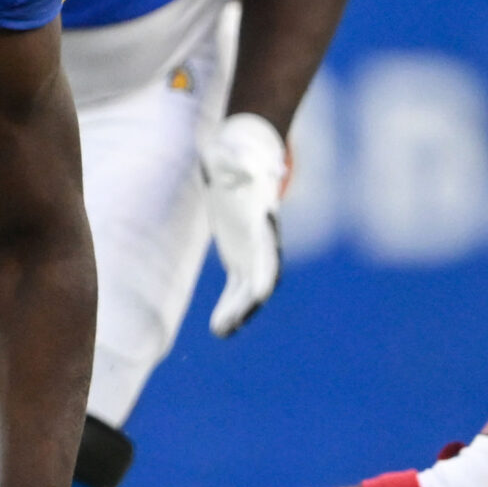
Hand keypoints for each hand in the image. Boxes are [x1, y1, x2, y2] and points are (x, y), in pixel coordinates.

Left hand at [205, 111, 287, 337]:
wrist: (243, 157)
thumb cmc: (236, 153)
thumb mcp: (231, 153)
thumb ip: (231, 159)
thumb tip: (226, 156)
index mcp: (262, 218)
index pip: (267, 249)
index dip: (263, 271)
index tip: (258, 292)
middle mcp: (263, 239)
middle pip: (261, 277)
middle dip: (248, 302)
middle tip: (230, 324)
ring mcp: (253, 250)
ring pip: (248, 289)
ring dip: (237, 312)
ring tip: (221, 332)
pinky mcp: (240, 257)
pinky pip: (237, 289)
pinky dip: (230, 308)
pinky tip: (220, 329)